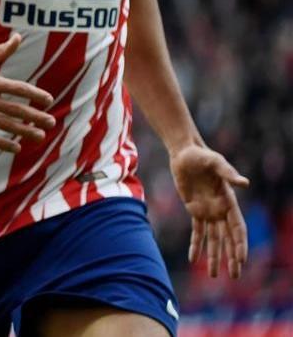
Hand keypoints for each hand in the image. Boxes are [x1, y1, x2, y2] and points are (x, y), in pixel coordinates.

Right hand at [0, 33, 54, 152]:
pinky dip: (2, 144)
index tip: (49, 100)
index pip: (16, 88)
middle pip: (14, 108)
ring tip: (41, 136)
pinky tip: (17, 148)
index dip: (34, 94)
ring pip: (3, 125)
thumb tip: (19, 37)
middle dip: (35, 116)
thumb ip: (0, 50)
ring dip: (24, 131)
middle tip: (51, 122)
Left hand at [171, 145, 249, 278]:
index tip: (241, 259)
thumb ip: (228, 173)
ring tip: (214, 275)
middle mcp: (221, 209)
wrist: (185, 153)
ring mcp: (208, 211)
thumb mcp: (215, 162)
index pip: (237, 228)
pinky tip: (193, 259)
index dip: (239, 244)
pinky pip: (196, 231)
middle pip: (227, 238)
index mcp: (229, 201)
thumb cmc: (202, 156)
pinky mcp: (194, 209)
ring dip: (214, 256)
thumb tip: (244, 183)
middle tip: (235, 275)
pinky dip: (195, 245)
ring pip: (212, 238)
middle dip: (231, 257)